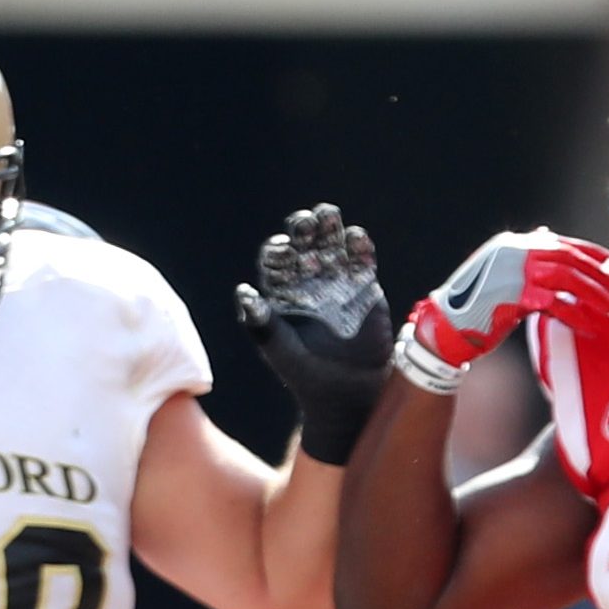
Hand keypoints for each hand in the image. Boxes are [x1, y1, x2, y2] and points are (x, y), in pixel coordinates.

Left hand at [235, 203, 388, 466]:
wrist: (346, 393)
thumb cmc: (305, 374)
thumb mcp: (279, 349)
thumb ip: (261, 323)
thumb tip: (243, 292)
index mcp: (282, 292)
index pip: (278, 262)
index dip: (279, 251)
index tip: (282, 247)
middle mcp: (309, 282)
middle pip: (306, 247)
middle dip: (305, 231)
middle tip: (306, 220)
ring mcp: (338, 283)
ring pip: (334, 248)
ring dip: (331, 230)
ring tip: (329, 215)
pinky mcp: (365, 289)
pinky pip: (363, 262)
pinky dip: (360, 248)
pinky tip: (356, 236)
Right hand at [398, 228, 599, 391]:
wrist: (448, 327)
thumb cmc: (478, 305)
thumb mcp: (501, 274)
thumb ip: (525, 260)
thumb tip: (549, 238)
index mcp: (513, 245)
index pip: (560, 243)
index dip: (589, 253)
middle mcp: (514, 253)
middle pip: (567, 258)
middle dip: (596, 275)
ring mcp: (514, 272)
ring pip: (566, 277)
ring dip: (592, 294)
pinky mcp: (515, 296)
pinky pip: (556, 304)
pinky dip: (575, 315)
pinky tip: (588, 326)